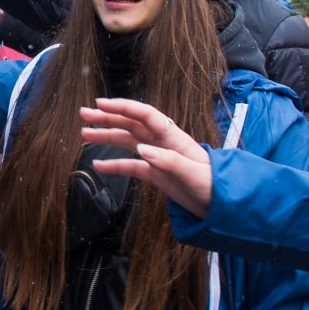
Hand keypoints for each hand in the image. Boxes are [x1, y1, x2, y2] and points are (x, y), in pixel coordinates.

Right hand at [78, 98, 211, 216]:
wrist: (224, 204)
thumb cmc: (215, 186)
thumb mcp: (193, 174)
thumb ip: (168, 161)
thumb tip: (142, 150)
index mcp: (174, 137)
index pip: (144, 115)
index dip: (123, 107)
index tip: (101, 104)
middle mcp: (163, 143)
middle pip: (131, 124)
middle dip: (107, 118)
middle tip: (84, 114)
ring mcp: (158, 157)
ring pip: (128, 142)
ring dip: (107, 138)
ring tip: (85, 135)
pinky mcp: (156, 174)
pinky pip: (131, 166)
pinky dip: (115, 165)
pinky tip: (99, 166)